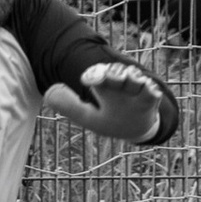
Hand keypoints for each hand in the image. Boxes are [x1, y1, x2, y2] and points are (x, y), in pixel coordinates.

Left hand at [44, 62, 165, 141]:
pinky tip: (149, 90)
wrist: (136, 129)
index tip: (87, 80)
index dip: (94, 75)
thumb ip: (70, 106)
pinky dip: (150, 90)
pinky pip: (152, 92)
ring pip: (135, 78)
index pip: (97, 75)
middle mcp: (120, 85)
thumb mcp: (88, 117)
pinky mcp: (150, 100)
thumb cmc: (110, 119)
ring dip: (132, 78)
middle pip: (117, 73)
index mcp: (103, 86)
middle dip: (114, 73)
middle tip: (110, 77)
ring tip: (131, 79)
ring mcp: (136, 91)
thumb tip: (48, 93)